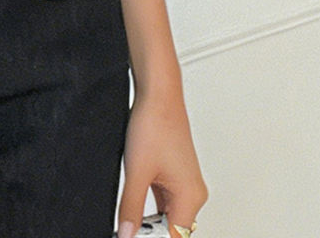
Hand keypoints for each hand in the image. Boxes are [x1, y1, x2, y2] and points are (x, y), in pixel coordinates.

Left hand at [116, 88, 208, 237]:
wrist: (158, 95)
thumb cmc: (155, 125)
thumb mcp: (136, 171)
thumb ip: (131, 207)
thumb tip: (126, 233)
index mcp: (191, 196)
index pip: (174, 236)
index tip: (132, 236)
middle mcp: (192, 192)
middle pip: (172, 228)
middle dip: (150, 232)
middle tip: (128, 227)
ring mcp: (184, 183)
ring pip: (166, 214)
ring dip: (149, 218)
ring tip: (130, 214)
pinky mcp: (174, 174)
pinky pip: (163, 199)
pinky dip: (149, 204)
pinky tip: (134, 200)